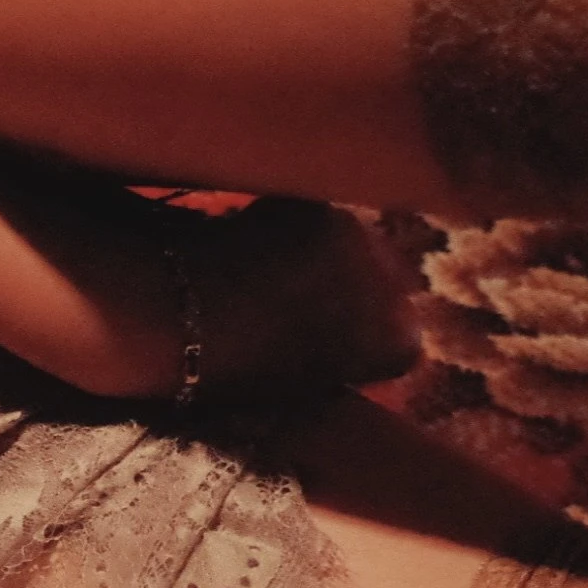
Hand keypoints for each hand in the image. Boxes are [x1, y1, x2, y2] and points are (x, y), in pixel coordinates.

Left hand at [184, 197, 420, 398]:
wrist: (183, 320)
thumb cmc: (238, 372)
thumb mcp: (308, 383)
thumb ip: (346, 359)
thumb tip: (348, 341)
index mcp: (397, 344)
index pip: (404, 339)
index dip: (371, 341)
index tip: (343, 345)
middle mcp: (394, 286)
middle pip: (391, 284)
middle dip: (363, 293)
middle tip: (316, 305)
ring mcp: (359, 237)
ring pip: (358, 246)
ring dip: (337, 256)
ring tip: (288, 275)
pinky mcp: (317, 204)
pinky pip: (319, 220)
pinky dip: (300, 231)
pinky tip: (264, 247)